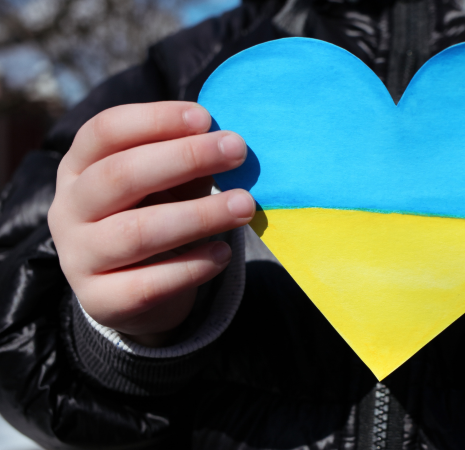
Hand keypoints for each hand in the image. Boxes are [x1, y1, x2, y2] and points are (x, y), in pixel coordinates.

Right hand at [48, 102, 254, 346]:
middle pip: (119, 176)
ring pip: (136, 232)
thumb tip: (228, 140)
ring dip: (198, 215)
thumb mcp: (166, 184)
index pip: (105, 131)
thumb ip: (187, 162)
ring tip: (245, 205)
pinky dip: (191, 267)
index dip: (154, 120)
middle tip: (237, 150)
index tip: (205, 117)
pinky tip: (223, 253)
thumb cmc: (154, 216)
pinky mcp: (101, 301)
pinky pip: (148, 284)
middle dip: (184, 158)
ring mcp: (79, 257)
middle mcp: (69, 209)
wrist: (133, 292)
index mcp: (79, 167)